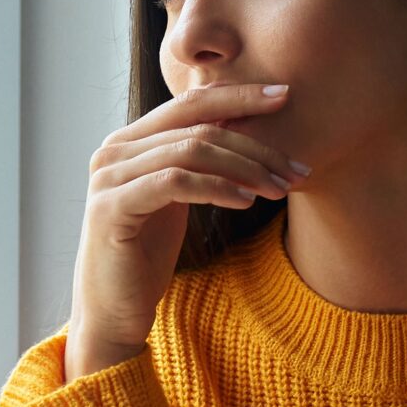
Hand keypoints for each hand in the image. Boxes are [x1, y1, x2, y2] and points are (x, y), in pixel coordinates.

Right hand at [71, 80, 309, 349]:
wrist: (113, 311)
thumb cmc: (146, 256)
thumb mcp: (176, 198)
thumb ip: (196, 162)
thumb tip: (243, 127)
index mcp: (130, 141)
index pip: (190, 102)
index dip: (239, 95)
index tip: (285, 97)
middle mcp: (114, 150)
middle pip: (197, 126)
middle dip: (255, 145)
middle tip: (297, 169)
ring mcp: (109, 177)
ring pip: (190, 151)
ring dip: (245, 169)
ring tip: (279, 189)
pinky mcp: (111, 208)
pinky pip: (175, 183)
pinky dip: (217, 188)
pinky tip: (246, 202)